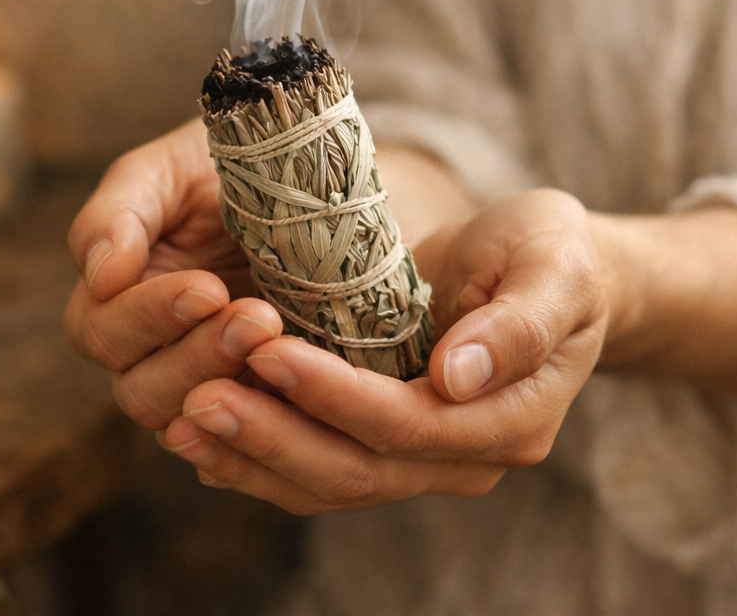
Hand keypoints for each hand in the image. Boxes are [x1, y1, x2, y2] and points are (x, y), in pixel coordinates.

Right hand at [64, 118, 283, 428]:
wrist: (304, 175)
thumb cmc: (223, 165)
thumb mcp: (169, 171)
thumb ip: (120, 213)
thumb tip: (99, 273)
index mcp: (115, 298)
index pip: (103, 331)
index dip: (149, 317)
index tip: (208, 288)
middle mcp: (151, 351)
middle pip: (141, 390)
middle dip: (198, 355)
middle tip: (258, 317)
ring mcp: (207, 378)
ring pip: (192, 420)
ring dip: (232, 385)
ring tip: (279, 336)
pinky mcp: (261, 399)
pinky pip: (249, 438)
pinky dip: (268, 424)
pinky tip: (299, 398)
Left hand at [162, 189, 611, 513]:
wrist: (552, 272)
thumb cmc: (555, 257)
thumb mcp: (554, 268)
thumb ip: (518, 324)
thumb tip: (456, 377)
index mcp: (508, 419)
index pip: (406, 424)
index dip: (334, 396)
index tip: (268, 352)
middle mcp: (462, 453)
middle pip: (355, 468)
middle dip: (272, 436)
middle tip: (196, 399)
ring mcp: (422, 454)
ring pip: (326, 479)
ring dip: (251, 454)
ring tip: (181, 420)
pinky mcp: (386, 437)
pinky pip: (317, 463)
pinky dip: (259, 455)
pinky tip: (205, 437)